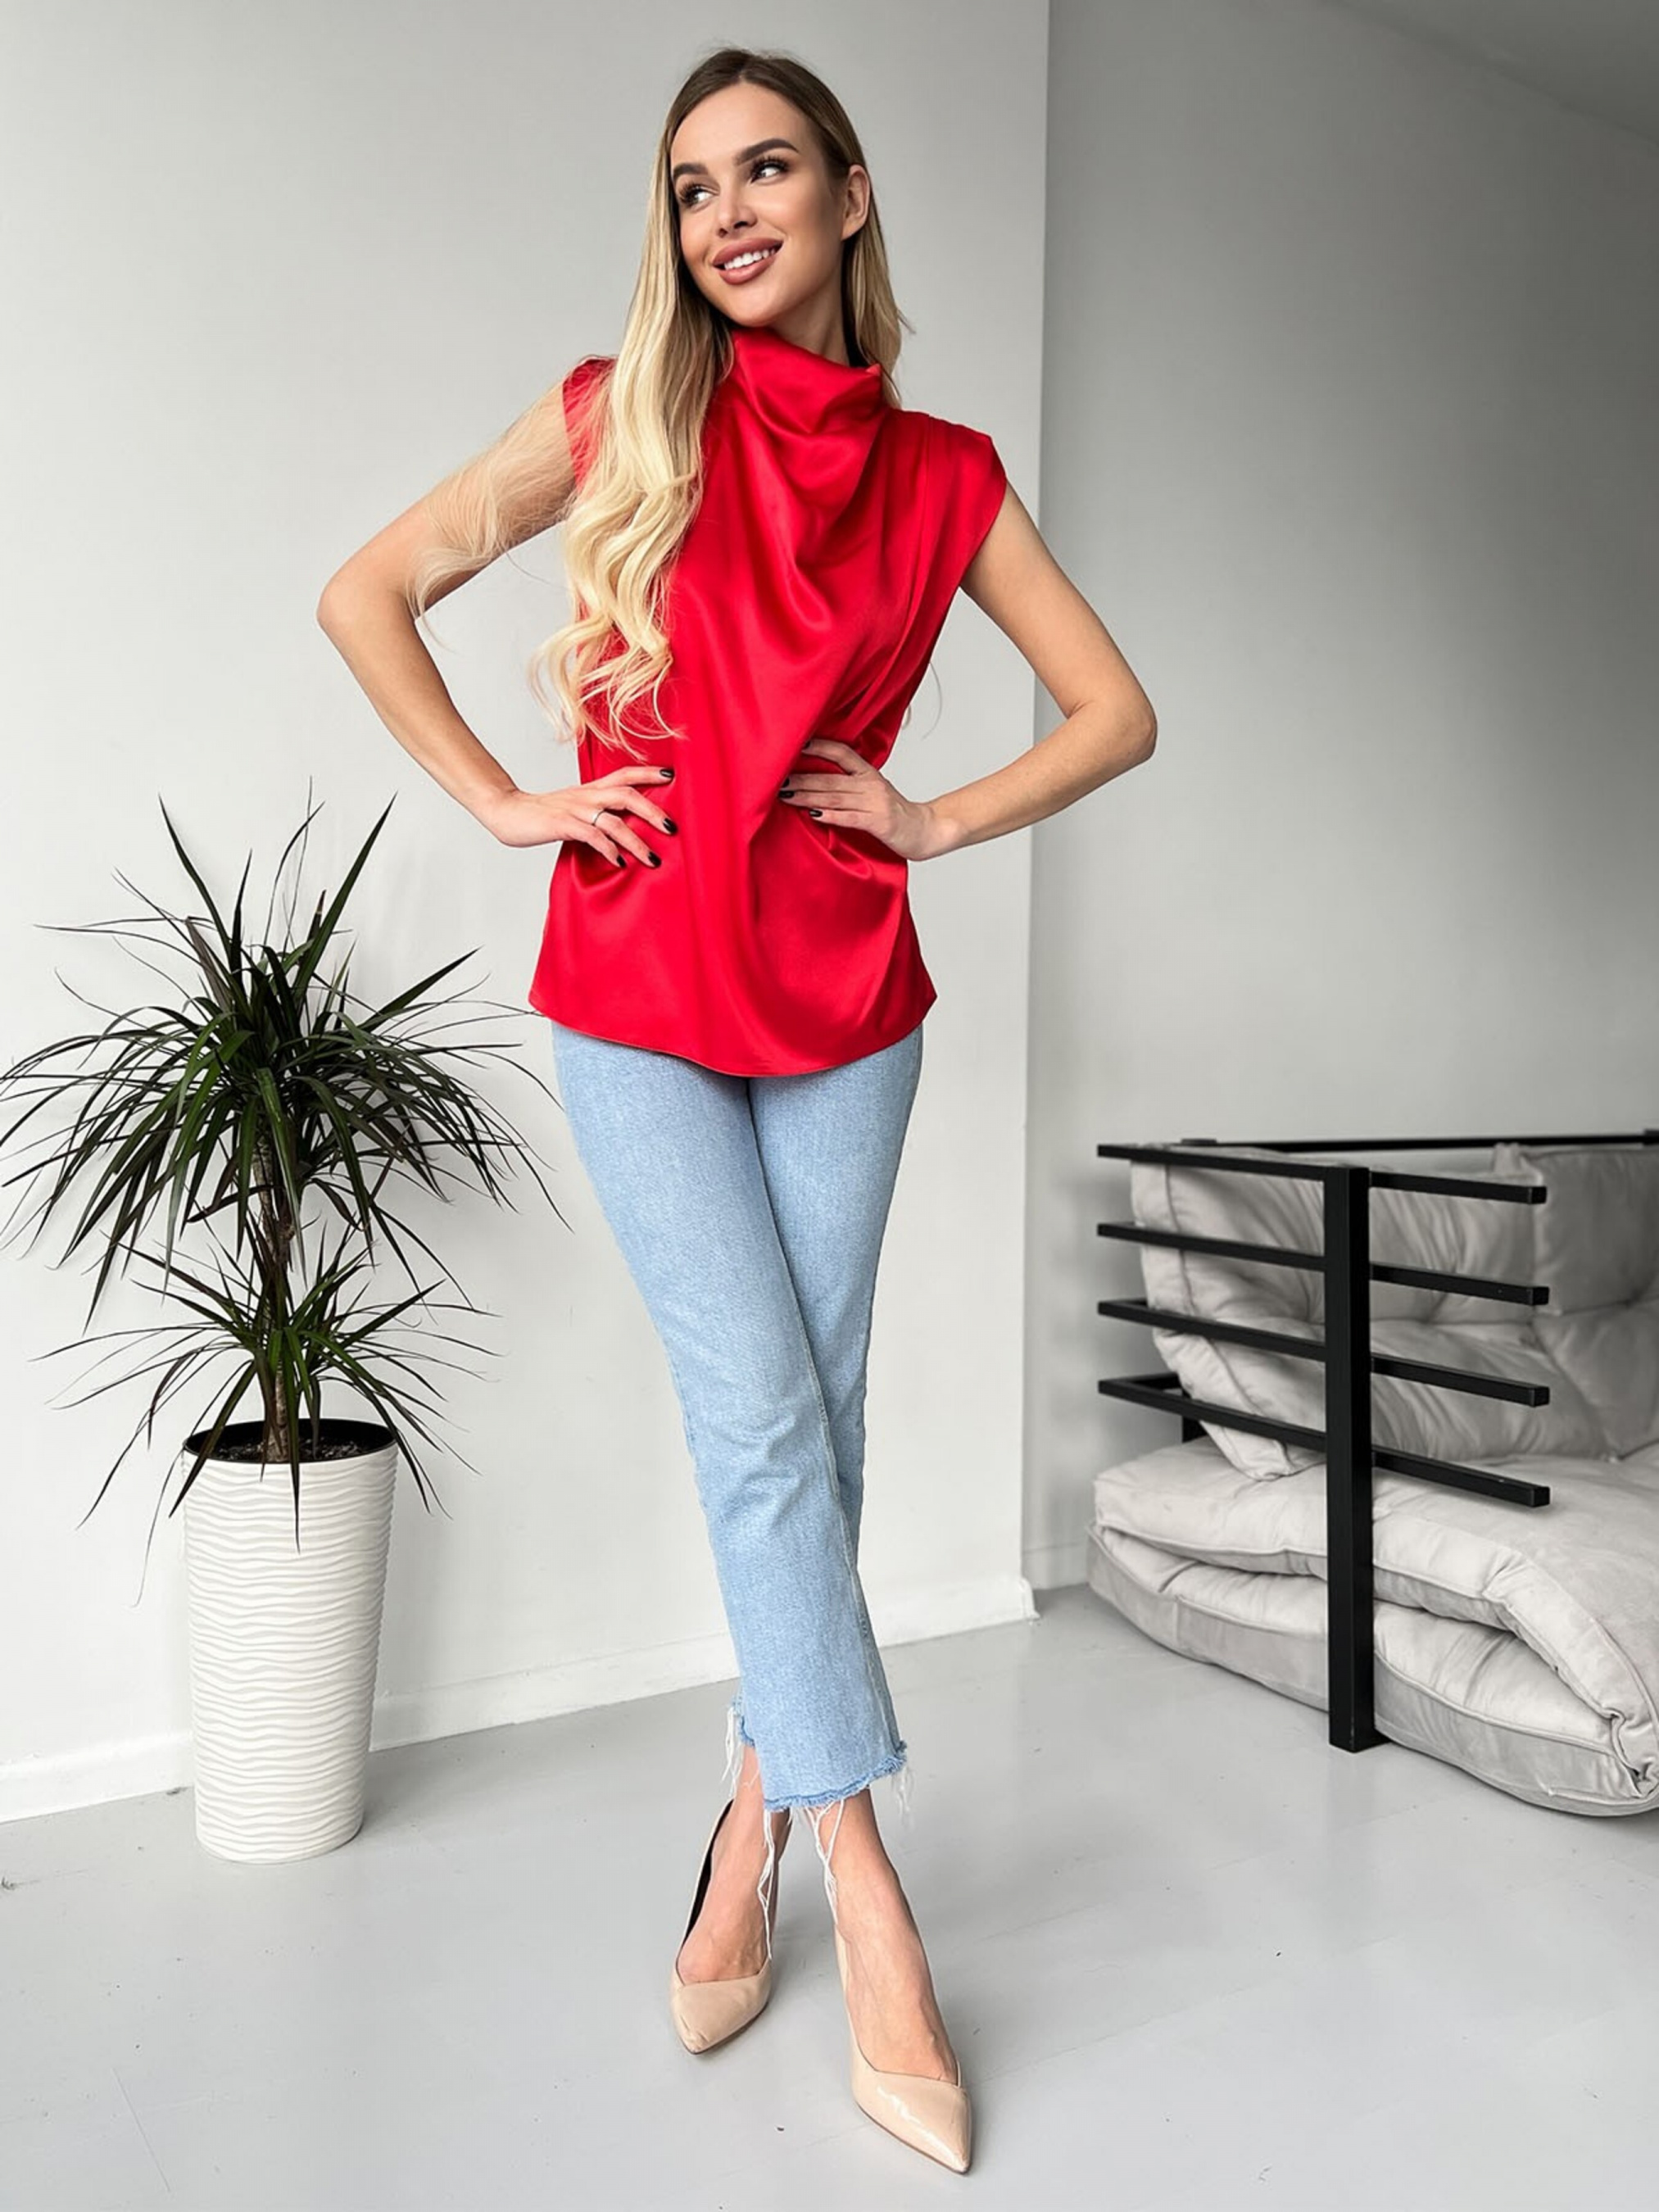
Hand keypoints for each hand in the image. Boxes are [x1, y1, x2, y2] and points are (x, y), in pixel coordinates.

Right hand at [479, 771, 676, 864]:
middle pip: (627, 795)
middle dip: (652, 811)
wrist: (507, 811)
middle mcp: (586, 796)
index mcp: (591, 790)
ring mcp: (574, 810)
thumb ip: (597, 813)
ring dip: (636, 841)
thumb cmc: (542, 813)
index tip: (671, 776)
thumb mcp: (574, 807)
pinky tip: (618, 862)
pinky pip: (591, 836)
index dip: (648, 773)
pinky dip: (608, 850)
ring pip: (614, 821)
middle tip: (672, 828)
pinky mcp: (562, 825)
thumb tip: (623, 829)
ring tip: (653, 859)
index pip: (624, 774)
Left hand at [779, 738, 948, 861]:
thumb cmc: (894, 814)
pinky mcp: (879, 823)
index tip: (796, 744)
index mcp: (869, 774)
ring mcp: (875, 803)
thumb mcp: (873, 792)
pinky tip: (813, 814)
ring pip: (835, 797)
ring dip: (807, 796)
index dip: (820, 747)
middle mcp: (871, 784)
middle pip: (830, 778)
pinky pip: (850, 817)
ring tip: (785, 795)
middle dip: (801, 778)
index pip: (842, 753)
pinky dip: (830, 815)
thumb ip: (849, 785)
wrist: (925, 831)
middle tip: (777, 778)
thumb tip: (816, 781)